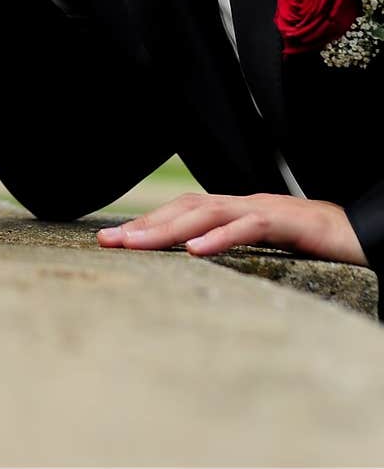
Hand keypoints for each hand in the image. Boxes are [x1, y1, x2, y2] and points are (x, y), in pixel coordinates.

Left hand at [96, 191, 367, 265]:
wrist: (364, 233)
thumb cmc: (314, 245)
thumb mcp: (266, 251)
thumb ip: (233, 250)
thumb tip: (194, 264)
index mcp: (236, 211)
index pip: (183, 213)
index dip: (148, 224)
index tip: (112, 241)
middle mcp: (244, 204)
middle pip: (186, 208)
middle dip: (145, 225)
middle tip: (110, 243)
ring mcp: (266, 209)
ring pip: (210, 212)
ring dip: (170, 229)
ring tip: (138, 244)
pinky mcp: (289, 221)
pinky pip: (250, 226)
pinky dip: (221, 236)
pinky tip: (197, 251)